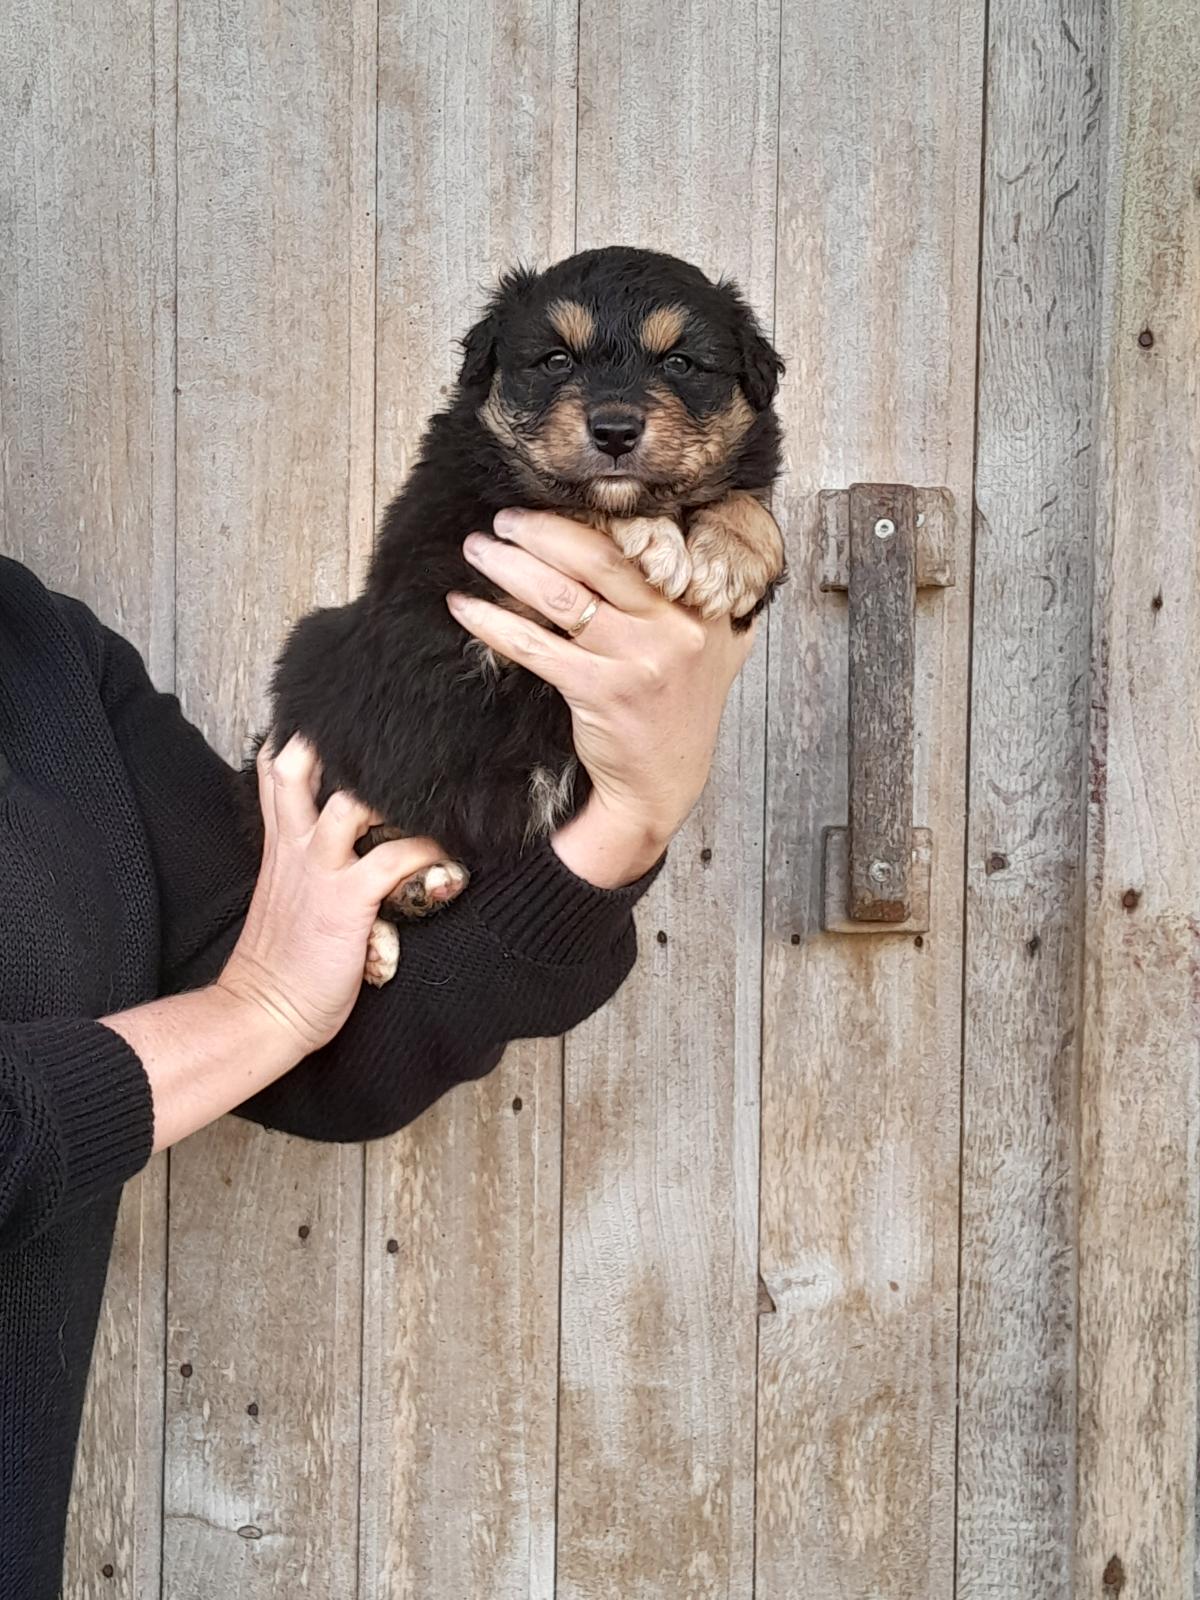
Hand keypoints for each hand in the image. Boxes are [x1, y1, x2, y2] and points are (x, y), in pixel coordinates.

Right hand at [217, 738, 445, 1053]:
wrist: (260, 1013)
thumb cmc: (282, 962)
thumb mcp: (286, 895)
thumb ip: (305, 861)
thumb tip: (343, 844)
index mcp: (279, 844)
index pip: (273, 769)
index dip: (298, 734)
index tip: (331, 716)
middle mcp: (294, 848)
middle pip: (292, 765)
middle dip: (327, 737)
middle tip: (384, 731)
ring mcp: (319, 872)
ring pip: (349, 802)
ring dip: (393, 793)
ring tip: (431, 794)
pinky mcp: (346, 902)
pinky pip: (393, 859)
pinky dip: (428, 852)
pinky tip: (450, 859)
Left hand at [447, 508, 754, 886]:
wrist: (663, 786)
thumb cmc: (677, 709)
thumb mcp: (715, 646)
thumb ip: (697, 592)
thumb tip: (665, 529)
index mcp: (702, 606)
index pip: (646, 541)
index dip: (593, 518)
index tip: (554, 503)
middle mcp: (678, 627)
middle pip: (598, 557)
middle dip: (542, 530)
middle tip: (504, 518)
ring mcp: (639, 660)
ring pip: (562, 596)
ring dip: (509, 566)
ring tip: (477, 549)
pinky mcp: (601, 692)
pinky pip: (535, 646)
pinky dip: (493, 622)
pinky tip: (465, 607)